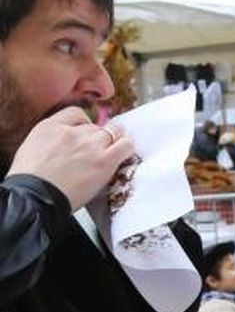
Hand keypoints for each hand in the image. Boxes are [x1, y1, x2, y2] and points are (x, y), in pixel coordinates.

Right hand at [7, 108, 134, 210]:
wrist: (35, 197)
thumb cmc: (31, 181)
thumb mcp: (31, 148)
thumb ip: (52, 139)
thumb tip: (65, 143)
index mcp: (50, 126)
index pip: (76, 114)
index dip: (84, 124)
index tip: (86, 133)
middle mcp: (72, 132)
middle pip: (96, 126)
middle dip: (97, 137)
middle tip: (97, 151)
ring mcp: (89, 145)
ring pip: (113, 132)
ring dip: (115, 141)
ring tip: (113, 152)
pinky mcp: (104, 160)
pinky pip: (126, 145)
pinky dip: (127, 148)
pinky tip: (124, 154)